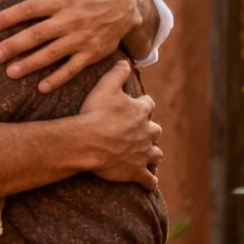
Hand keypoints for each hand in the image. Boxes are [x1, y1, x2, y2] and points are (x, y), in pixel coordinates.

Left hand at [0, 0, 141, 92]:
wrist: (126, 5)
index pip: (30, 8)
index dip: (8, 17)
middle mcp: (71, 19)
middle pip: (38, 34)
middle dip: (14, 45)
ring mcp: (82, 38)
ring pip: (52, 53)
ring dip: (31, 64)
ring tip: (10, 73)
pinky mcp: (92, 53)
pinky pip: (73, 68)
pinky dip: (58, 79)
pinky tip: (41, 88)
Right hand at [77, 61, 162, 190]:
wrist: (87, 142)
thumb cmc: (94, 113)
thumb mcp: (105, 86)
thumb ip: (117, 73)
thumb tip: (126, 61)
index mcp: (141, 112)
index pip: (148, 105)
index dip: (141, 105)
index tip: (136, 106)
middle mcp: (147, 132)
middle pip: (155, 130)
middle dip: (149, 131)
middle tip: (137, 132)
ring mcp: (143, 153)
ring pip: (156, 154)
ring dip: (152, 154)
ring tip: (146, 155)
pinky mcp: (136, 171)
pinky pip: (148, 180)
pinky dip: (149, 181)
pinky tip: (148, 183)